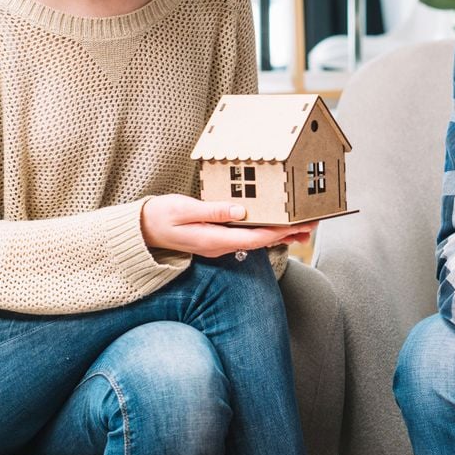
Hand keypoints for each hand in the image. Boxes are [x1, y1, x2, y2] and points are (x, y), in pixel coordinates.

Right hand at [140, 194, 316, 258]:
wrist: (142, 230)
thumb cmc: (162, 216)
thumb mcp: (185, 209)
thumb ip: (214, 211)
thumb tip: (241, 212)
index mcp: (215, 239)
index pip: (255, 237)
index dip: (278, 231)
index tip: (297, 225)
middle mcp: (221, 246)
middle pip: (261, 241)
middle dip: (286, 233)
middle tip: (311, 224)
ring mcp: (219, 244)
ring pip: (256, 240)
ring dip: (279, 234)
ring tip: (303, 228)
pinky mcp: (218, 239)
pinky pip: (247, 237)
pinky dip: (264, 231)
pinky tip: (275, 227)